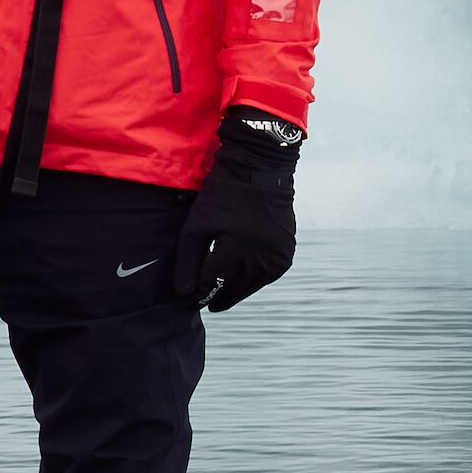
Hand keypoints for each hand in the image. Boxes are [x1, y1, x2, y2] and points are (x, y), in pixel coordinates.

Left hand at [173, 107, 300, 310]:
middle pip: (233, 291)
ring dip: (235, 291)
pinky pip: (267, 276)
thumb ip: (188, 260)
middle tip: (204, 302)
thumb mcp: (196, 225)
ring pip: (251, 287)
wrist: (261, 171)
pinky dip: (253, 279)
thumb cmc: (222, 195)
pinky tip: (241, 277)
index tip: (187, 302)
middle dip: (217, 297)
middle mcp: (259, 259)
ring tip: (221, 293)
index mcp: (234, 251)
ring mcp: (276, 257)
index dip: (198, 297)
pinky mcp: (286, 253)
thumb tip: (185, 293)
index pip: (212, 286)